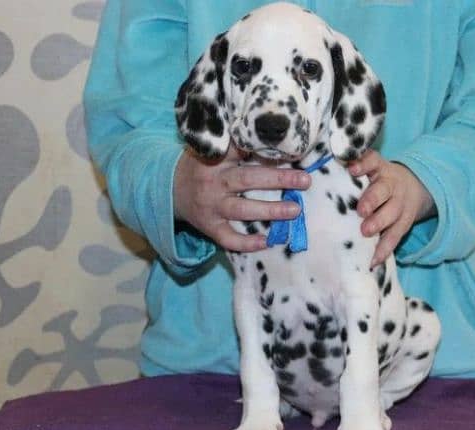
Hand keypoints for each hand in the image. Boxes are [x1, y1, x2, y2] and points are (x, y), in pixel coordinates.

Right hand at [173, 146, 311, 251]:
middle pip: (248, 179)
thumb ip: (236, 146)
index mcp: (215, 158)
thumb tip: (273, 142)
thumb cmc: (201, 166)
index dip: (264, 150)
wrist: (169, 189)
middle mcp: (213, 182)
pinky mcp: (209, 226)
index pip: (241, 150)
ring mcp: (211, 206)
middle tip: (305, 180)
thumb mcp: (212, 149)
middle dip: (278, 179)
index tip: (290, 150)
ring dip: (270, 210)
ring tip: (294, 210)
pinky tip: (267, 241)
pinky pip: (227, 238)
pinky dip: (246, 243)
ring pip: (241, 209)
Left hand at [349, 150, 435, 267]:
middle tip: (361, 210)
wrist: (413, 187)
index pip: (372, 161)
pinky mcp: (404, 224)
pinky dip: (384, 249)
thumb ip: (350, 170)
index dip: (363, 164)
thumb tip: (311, 175)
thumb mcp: (369, 169)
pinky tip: (373, 260)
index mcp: (379, 168)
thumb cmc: (377, 180)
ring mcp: (399, 204)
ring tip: (365, 232)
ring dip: (379, 223)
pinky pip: (395, 237)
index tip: (352, 169)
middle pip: (383, 190)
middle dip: (372, 199)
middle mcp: (391, 185)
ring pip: (392, 213)